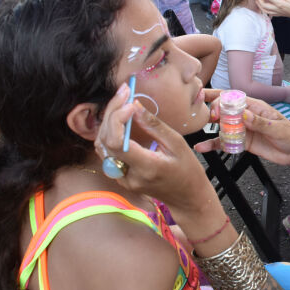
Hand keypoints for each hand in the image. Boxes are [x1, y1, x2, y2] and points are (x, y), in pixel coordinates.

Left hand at [94, 84, 216, 214]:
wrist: (187, 197)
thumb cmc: (188, 170)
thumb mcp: (178, 144)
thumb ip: (155, 126)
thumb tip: (135, 106)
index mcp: (147, 167)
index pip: (117, 142)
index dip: (118, 118)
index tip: (131, 102)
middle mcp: (129, 176)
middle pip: (106, 141)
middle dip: (112, 113)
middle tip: (124, 92)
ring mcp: (122, 179)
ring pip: (102, 146)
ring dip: (108, 121)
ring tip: (121, 101)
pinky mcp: (120, 177)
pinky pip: (107, 152)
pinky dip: (109, 132)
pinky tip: (119, 118)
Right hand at [195, 97, 289, 168]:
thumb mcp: (278, 128)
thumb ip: (260, 122)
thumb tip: (245, 115)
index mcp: (255, 107)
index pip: (234, 98)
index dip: (221, 98)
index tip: (212, 104)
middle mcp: (246, 116)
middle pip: (224, 109)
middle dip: (212, 111)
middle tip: (209, 119)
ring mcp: (242, 129)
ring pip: (221, 125)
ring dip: (209, 127)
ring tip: (197, 130)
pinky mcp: (241, 142)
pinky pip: (224, 142)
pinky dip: (213, 144)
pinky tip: (203, 146)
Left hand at [257, 0, 289, 19]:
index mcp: (280, 4)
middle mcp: (277, 9)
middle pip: (264, 5)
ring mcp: (277, 13)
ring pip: (265, 10)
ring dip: (260, 5)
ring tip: (258, 0)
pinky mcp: (279, 15)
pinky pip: (269, 13)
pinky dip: (264, 10)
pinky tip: (264, 6)